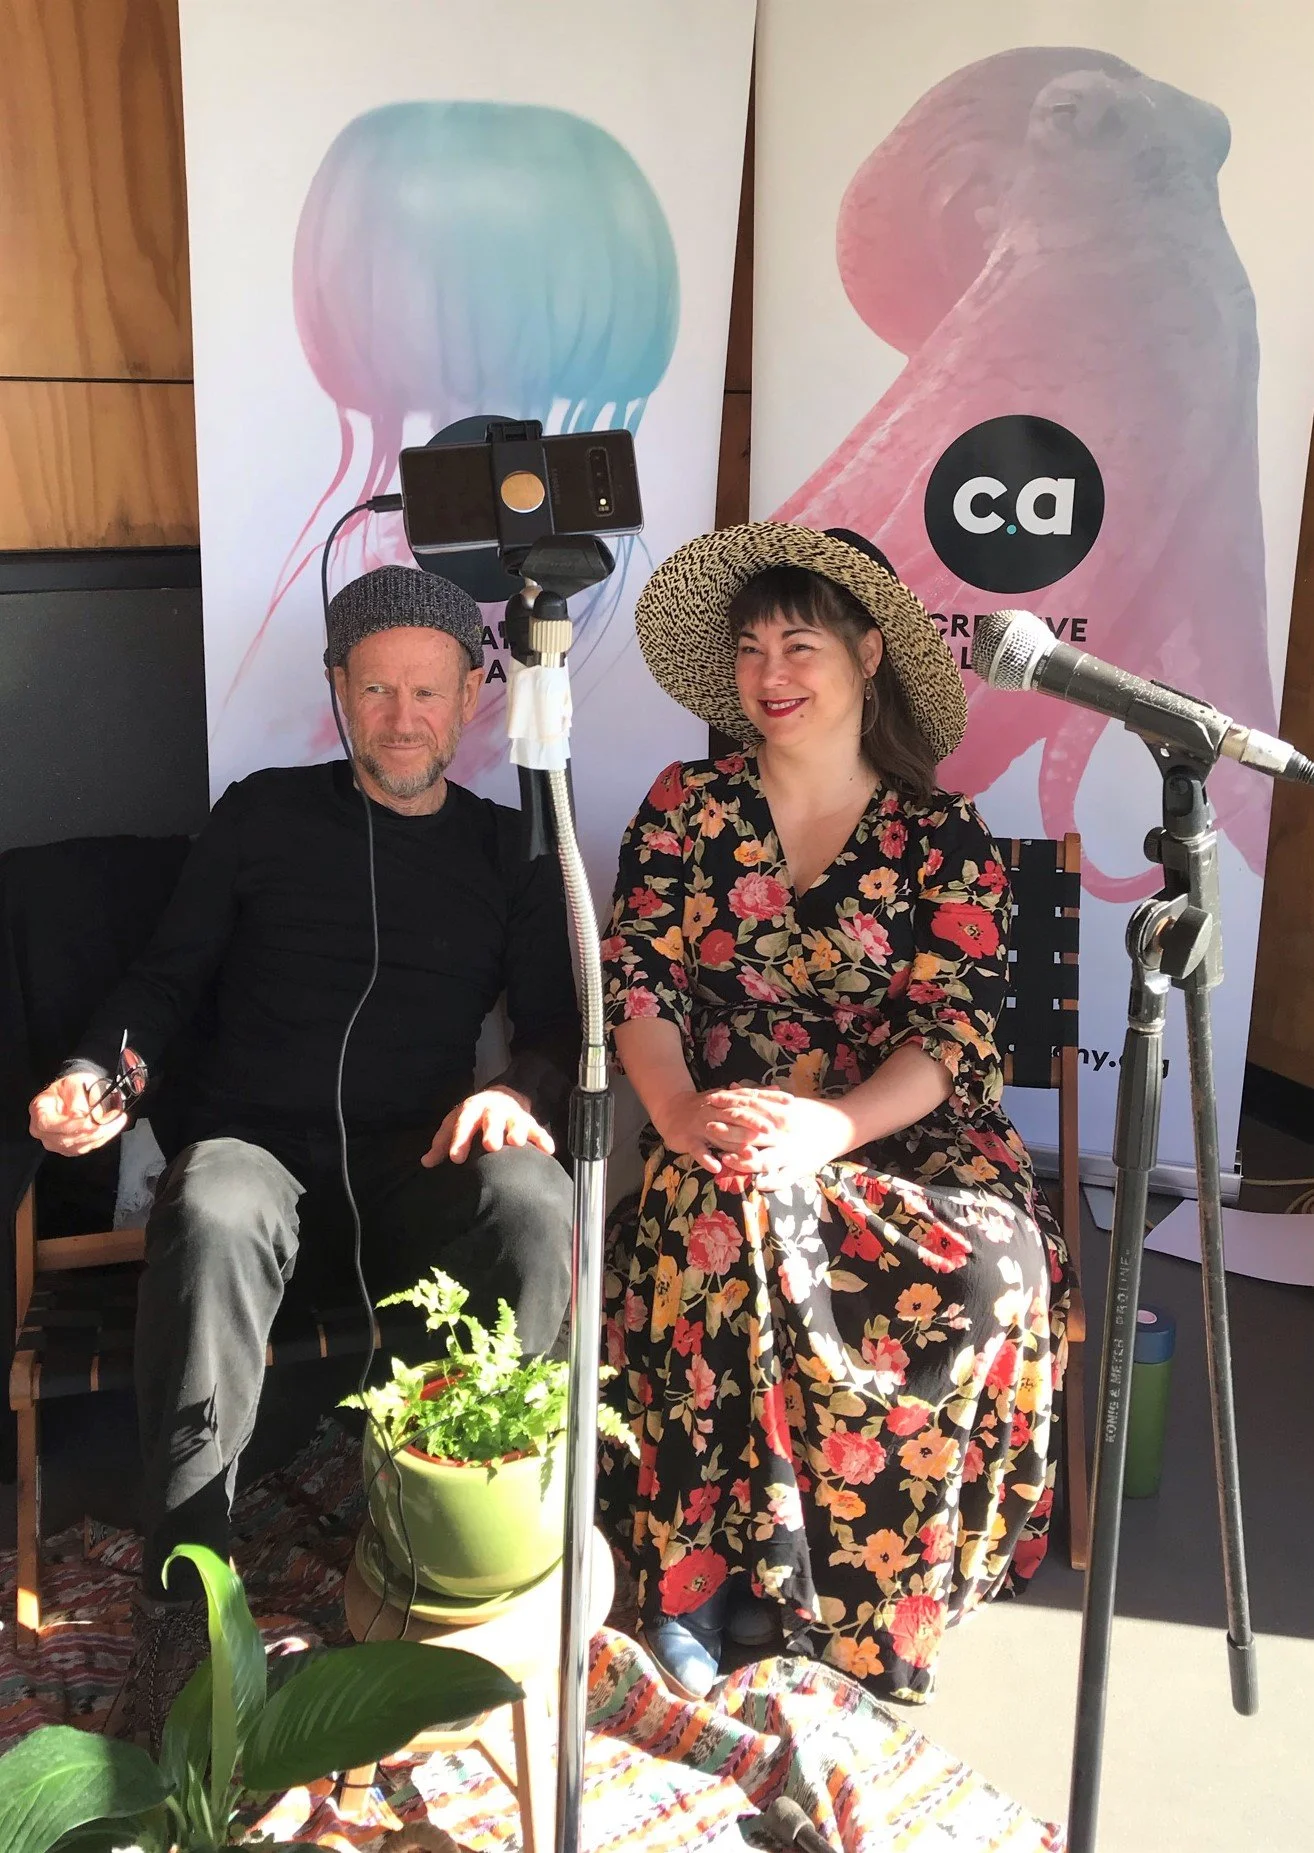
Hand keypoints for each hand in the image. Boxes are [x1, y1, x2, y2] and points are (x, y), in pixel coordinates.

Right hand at [28, 1071, 128, 1157]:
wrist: (76, 1092)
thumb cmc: (72, 1087)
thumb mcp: (75, 1083)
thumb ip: (79, 1100)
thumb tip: (86, 1116)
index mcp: (40, 1112)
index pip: (48, 1125)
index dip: (69, 1126)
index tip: (89, 1124)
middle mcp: (43, 1131)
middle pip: (65, 1139)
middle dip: (92, 1132)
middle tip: (112, 1119)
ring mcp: (56, 1143)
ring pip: (79, 1146)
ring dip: (102, 1135)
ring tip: (117, 1120)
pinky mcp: (70, 1149)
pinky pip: (88, 1147)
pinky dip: (103, 1138)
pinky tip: (113, 1126)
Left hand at [422, 1087, 555, 1165]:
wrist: (500, 1096)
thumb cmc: (473, 1117)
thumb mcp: (455, 1124)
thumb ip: (442, 1143)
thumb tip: (426, 1162)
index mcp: (471, 1109)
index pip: (463, 1124)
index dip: (459, 1140)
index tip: (456, 1158)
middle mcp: (493, 1110)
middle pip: (492, 1119)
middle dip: (492, 1131)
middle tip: (491, 1146)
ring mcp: (512, 1115)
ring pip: (516, 1121)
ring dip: (517, 1131)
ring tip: (516, 1143)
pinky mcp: (529, 1122)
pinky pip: (537, 1130)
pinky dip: (543, 1139)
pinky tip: (548, 1150)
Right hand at [653, 1086, 792, 1176]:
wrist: (672, 1109)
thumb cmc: (706, 1106)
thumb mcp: (728, 1098)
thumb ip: (750, 1096)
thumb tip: (775, 1089)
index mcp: (727, 1100)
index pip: (751, 1098)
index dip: (769, 1099)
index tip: (790, 1102)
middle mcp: (715, 1111)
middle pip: (736, 1115)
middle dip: (753, 1121)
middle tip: (770, 1129)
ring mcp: (701, 1125)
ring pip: (719, 1134)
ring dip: (734, 1144)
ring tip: (751, 1154)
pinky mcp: (688, 1139)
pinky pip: (697, 1150)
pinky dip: (706, 1158)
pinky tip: (716, 1167)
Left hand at [710, 1088, 855, 1192]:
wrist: (844, 1125)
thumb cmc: (811, 1112)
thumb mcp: (785, 1102)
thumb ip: (758, 1096)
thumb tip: (731, 1085)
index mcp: (781, 1116)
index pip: (751, 1111)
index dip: (730, 1109)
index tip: (712, 1105)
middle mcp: (785, 1134)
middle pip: (752, 1133)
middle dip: (729, 1133)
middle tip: (709, 1129)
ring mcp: (793, 1153)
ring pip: (765, 1159)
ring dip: (744, 1160)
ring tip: (726, 1159)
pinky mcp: (802, 1168)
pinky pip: (784, 1178)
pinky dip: (771, 1183)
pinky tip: (757, 1184)